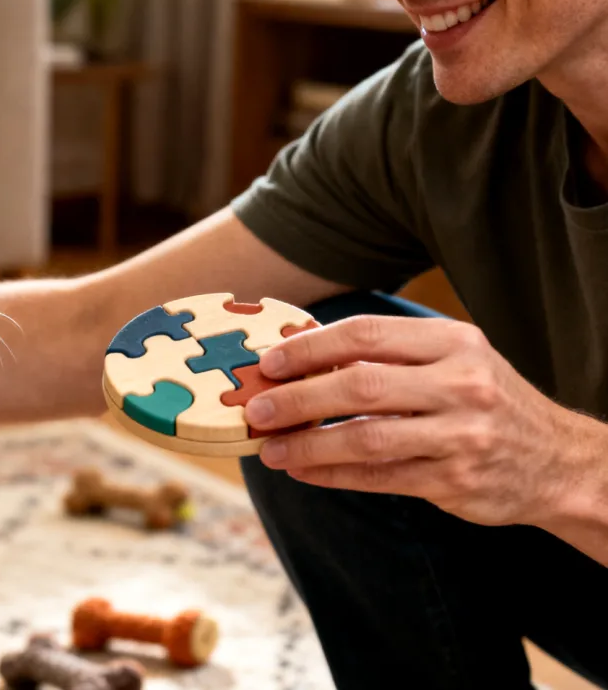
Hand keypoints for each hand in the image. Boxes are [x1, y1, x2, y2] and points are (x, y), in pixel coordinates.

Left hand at [247, 315, 607, 527]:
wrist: (558, 461)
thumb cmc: (486, 402)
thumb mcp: (452, 361)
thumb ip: (389, 355)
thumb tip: (300, 349)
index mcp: (454, 342)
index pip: (366, 335)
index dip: (310, 348)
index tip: (269, 363)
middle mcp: (461, 384)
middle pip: (359, 386)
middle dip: (298, 398)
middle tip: (257, 410)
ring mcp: (461, 434)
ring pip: (365, 438)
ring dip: (308, 444)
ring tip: (270, 449)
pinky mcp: (456, 480)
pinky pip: (379, 478)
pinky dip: (333, 475)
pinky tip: (303, 471)